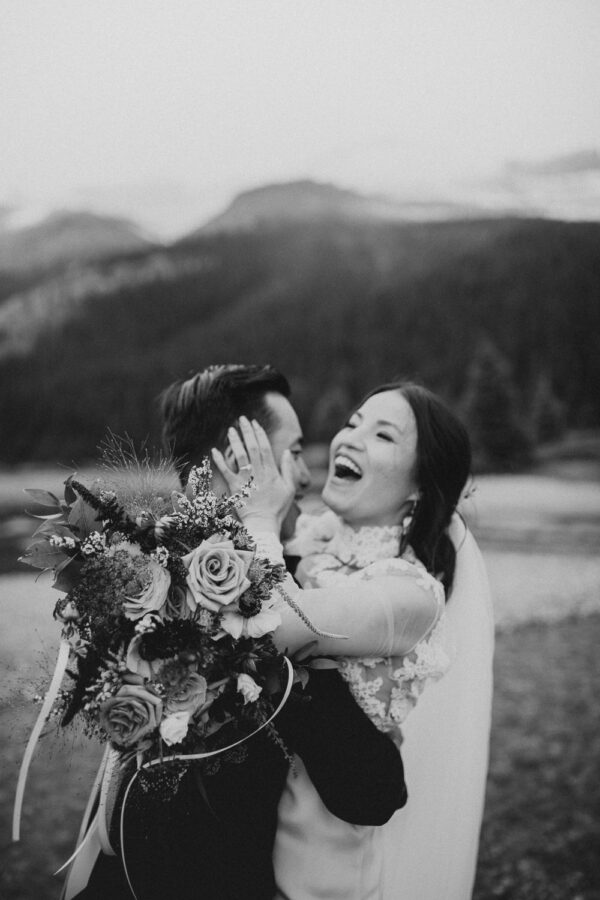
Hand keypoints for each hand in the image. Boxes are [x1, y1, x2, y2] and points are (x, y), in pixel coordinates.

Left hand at [211, 417, 294, 532]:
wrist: (264, 524)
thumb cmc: (277, 508)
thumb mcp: (289, 488)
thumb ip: (288, 469)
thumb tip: (287, 452)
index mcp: (271, 472)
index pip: (265, 447)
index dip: (260, 433)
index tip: (255, 423)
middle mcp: (258, 472)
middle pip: (253, 447)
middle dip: (247, 432)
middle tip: (242, 419)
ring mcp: (246, 479)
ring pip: (240, 456)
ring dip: (235, 441)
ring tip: (231, 429)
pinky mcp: (235, 487)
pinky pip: (226, 471)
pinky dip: (220, 461)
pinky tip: (214, 450)